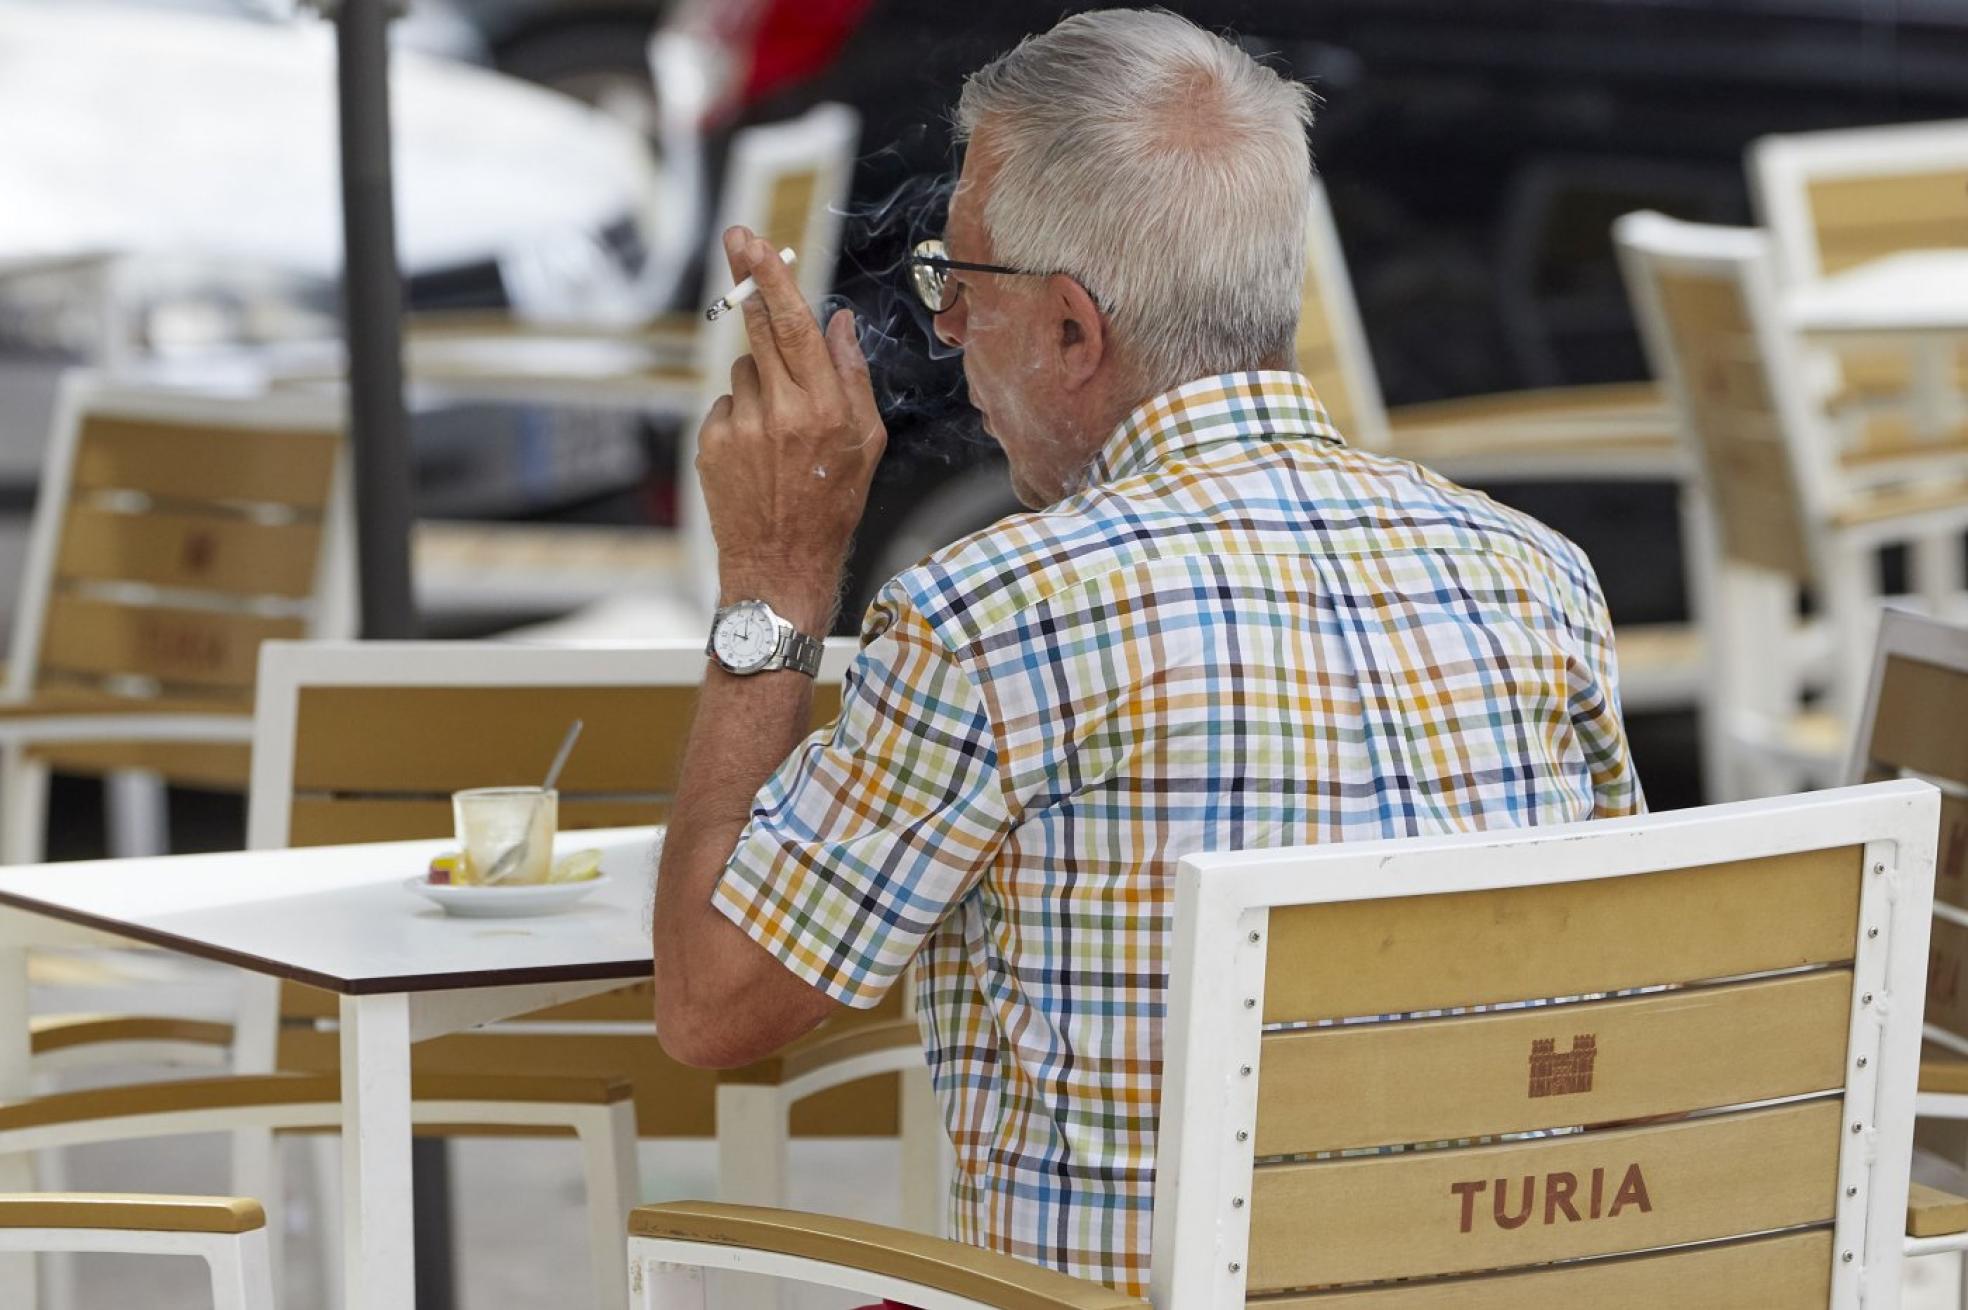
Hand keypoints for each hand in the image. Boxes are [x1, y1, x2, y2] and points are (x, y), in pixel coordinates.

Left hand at [697, 226, 886, 631]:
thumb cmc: (832, 505)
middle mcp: (782, 413)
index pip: (795, 325)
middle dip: (748, 281)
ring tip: (778, 429)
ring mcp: (742, 428)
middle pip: (760, 327)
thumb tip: (838, 320)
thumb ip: (852, 376)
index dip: (771, 277)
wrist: (781, 563)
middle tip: (737, 239)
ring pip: (745, 368)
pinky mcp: (712, 444)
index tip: (752, 240)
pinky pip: (726, 404)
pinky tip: (755, 452)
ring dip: (760, 379)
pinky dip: (740, 416)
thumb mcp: (867, 443)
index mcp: (826, 409)